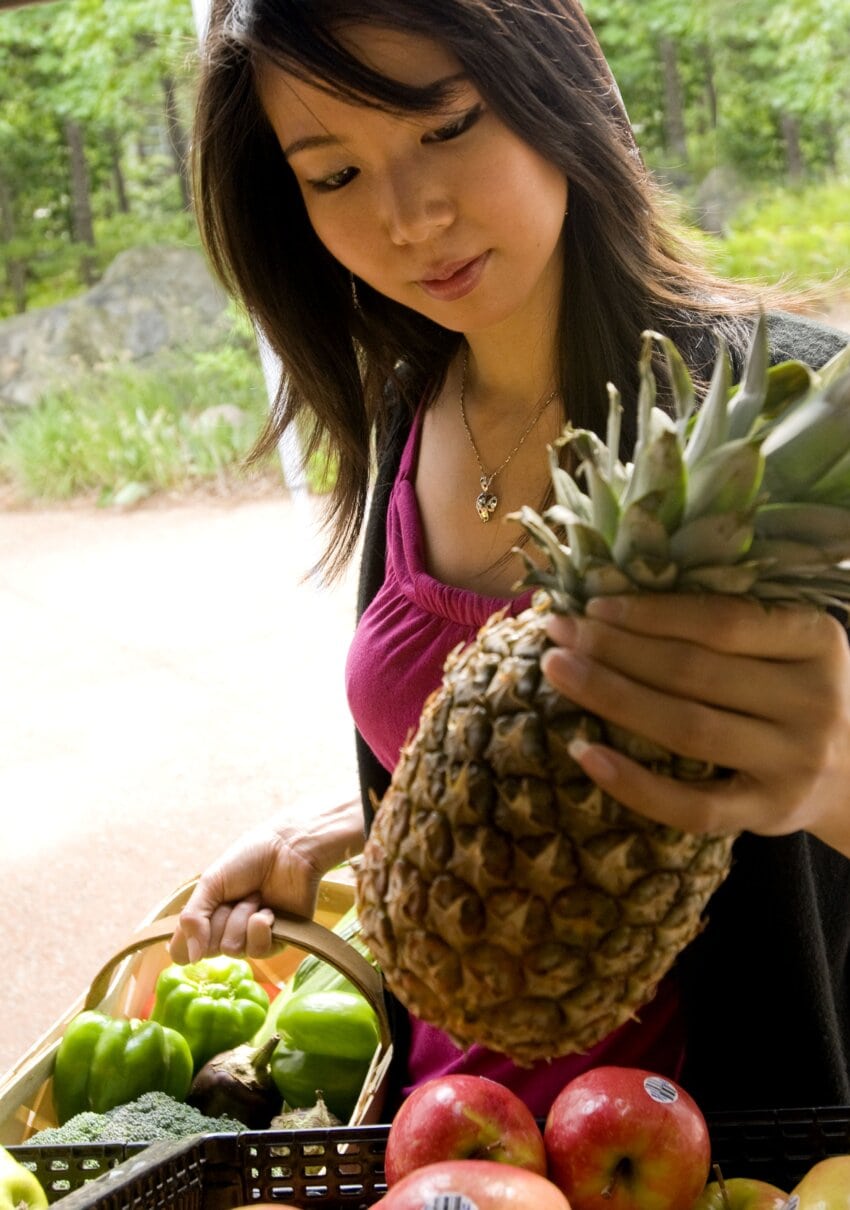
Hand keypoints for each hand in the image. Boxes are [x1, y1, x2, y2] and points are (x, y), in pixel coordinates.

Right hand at [168, 797, 364, 961]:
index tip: (197, 918)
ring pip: (233, 950)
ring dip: (242, 918)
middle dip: (220, 918)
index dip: (186, 940)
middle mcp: (225, 932)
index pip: (182, 951)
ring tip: (256, 897)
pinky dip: (260, 927)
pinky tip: (268, 911)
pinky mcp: (276, 943)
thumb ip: (193, 919)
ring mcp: (250, 939)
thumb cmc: (249, 860)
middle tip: (235, 895)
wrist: (289, 850)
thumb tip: (190, 959)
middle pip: (207, 951)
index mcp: (206, 918)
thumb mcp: (210, 883)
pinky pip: (258, 951)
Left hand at [541, 594, 849, 854]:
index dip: (652, 613)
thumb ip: (728, 624)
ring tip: (559, 673)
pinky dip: (633, 783)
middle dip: (615, 649)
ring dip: (612, 697)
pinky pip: (692, 805)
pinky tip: (583, 753)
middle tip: (558, 634)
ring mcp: (793, 763)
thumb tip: (613, 602)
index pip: (722, 621)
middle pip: (694, 672)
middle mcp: (813, 701)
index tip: (593, 605)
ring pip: (687, 728)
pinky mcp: (768, 813)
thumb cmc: (794, 691)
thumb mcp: (787, 646)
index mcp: (815, 640)